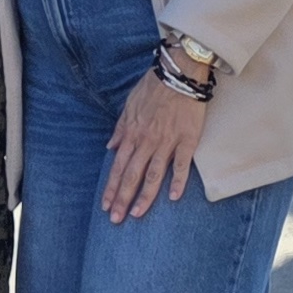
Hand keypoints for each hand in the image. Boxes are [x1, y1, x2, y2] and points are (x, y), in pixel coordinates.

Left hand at [101, 64, 208, 221]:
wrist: (179, 72)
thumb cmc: (153, 86)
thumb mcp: (129, 105)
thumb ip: (120, 128)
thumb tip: (110, 147)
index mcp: (132, 133)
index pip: (118, 167)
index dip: (111, 188)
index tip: (105, 206)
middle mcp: (146, 141)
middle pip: (131, 175)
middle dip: (122, 199)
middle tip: (115, 219)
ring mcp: (167, 141)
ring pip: (153, 174)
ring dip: (144, 196)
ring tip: (136, 214)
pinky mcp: (187, 139)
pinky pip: (181, 164)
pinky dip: (177, 181)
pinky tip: (173, 197)